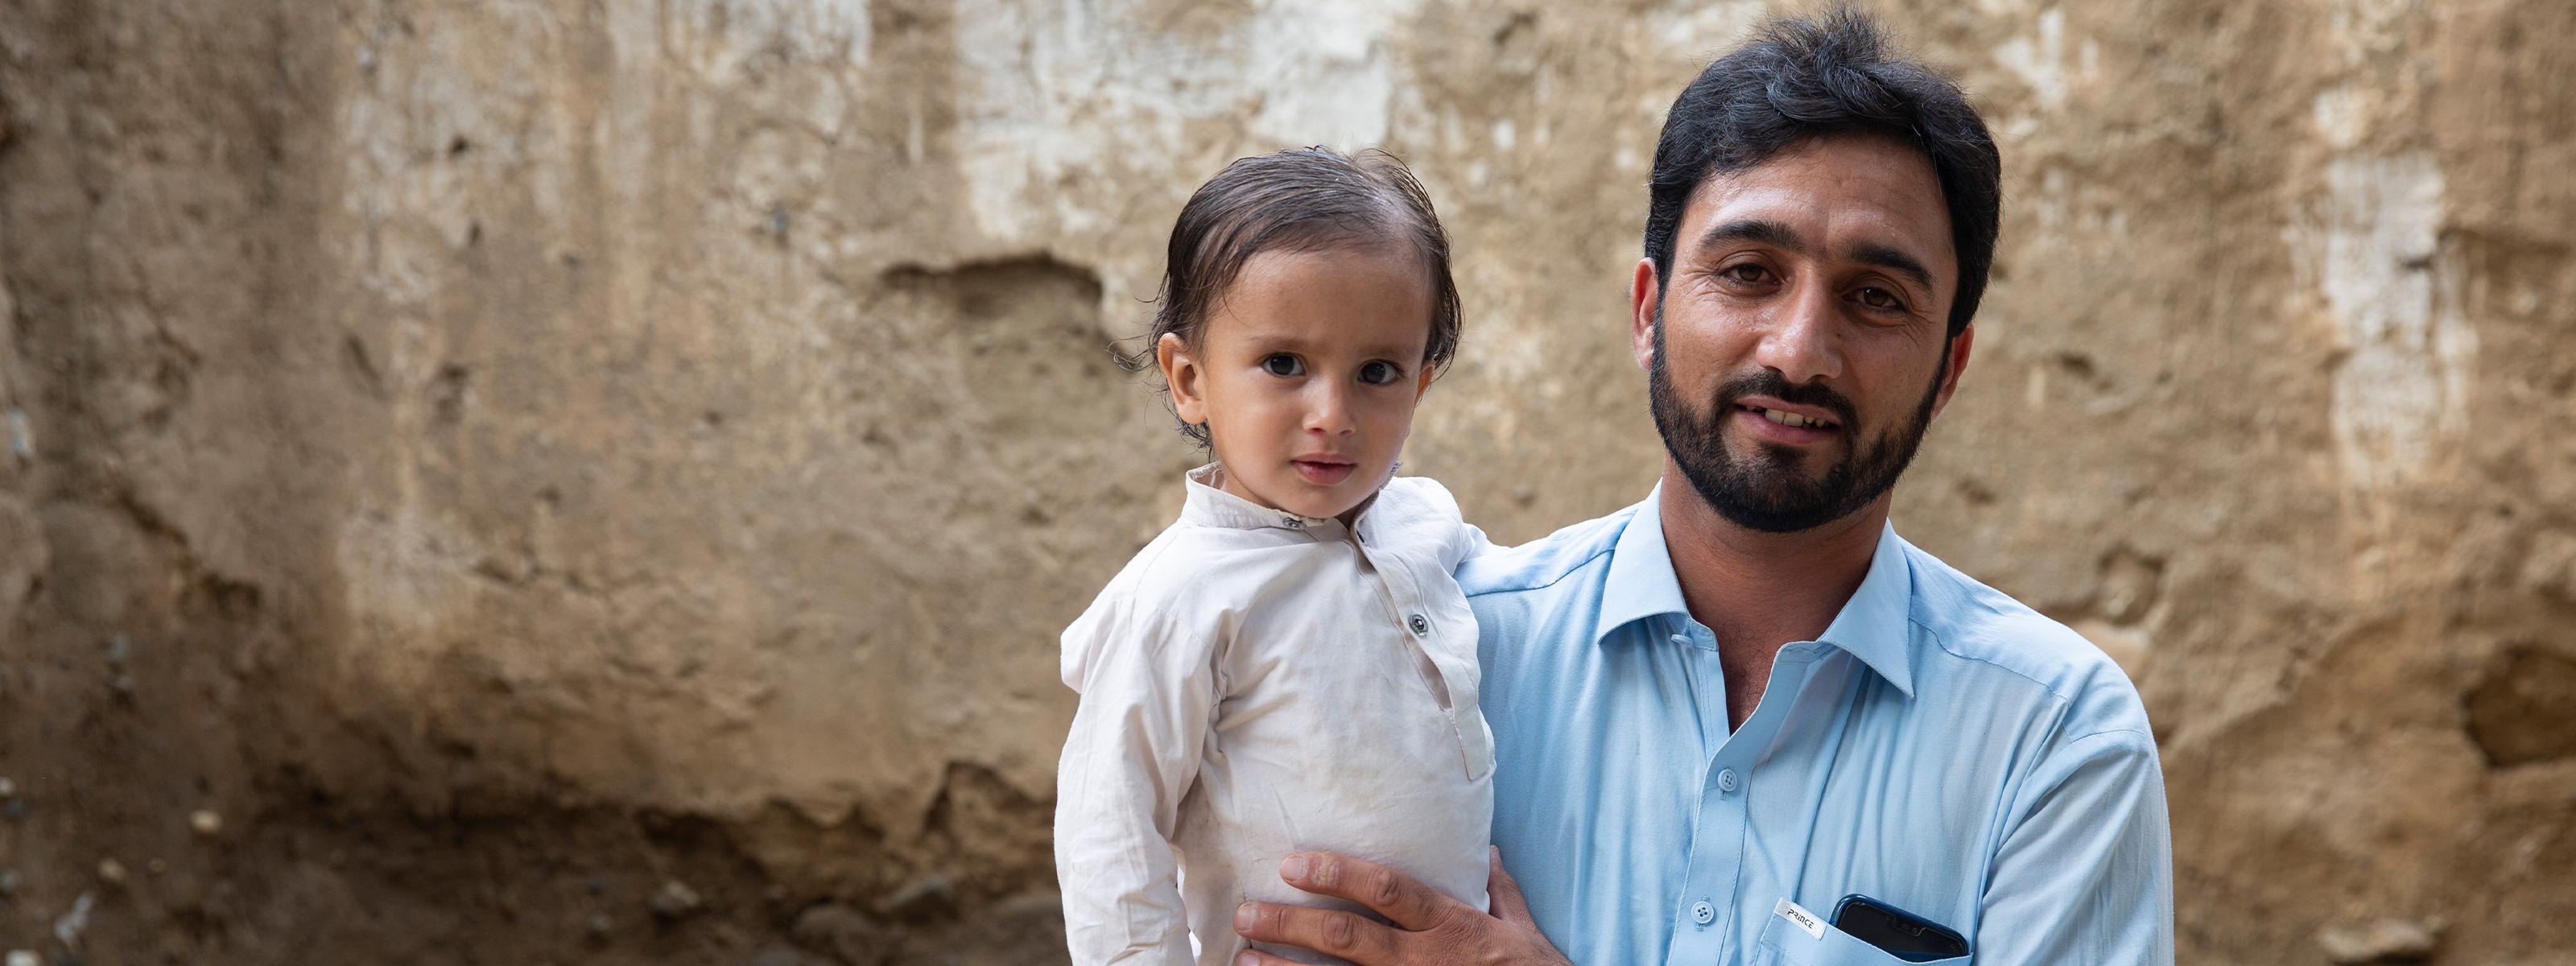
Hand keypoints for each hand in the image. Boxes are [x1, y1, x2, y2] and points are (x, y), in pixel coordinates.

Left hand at [1231, 847, 1571, 965]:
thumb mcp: (1523, 931)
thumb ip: (1499, 891)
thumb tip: (1487, 850)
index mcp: (1450, 927)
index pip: (1387, 891)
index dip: (1338, 875)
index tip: (1293, 864)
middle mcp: (1424, 961)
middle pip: (1347, 938)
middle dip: (1290, 924)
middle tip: (1246, 912)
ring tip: (1244, 959)